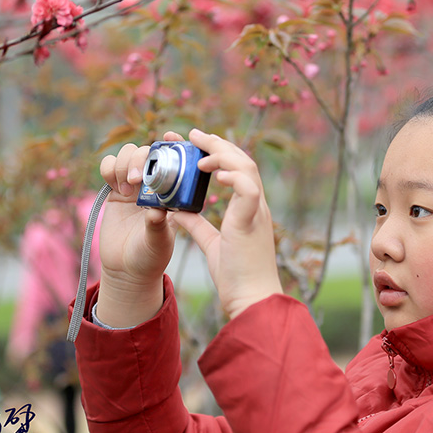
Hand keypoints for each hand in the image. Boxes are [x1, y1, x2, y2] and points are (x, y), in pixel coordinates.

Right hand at [95, 131, 183, 325]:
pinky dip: (109, 167)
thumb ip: (157, 226)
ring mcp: (133, 185)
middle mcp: (155, 184)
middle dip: (141, 158)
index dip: (172, 143)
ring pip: (127, 153)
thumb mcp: (159, 242)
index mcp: (174, 191)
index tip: (168, 137)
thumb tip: (156, 211)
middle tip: (137, 179)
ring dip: (124, 162)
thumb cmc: (151, 256)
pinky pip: (108, 166)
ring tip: (126, 188)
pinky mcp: (114, 190)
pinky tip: (115, 186)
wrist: (128, 268)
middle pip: (147, 151)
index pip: (174, 158)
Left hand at [172, 129, 282, 318]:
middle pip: (242, 161)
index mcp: (248, 209)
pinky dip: (235, 177)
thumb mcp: (211, 244)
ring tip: (199, 148)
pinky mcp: (251, 224)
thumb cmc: (236, 275)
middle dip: (216, 144)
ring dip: (222, 154)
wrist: (252, 298)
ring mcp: (256, 213)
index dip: (217, 152)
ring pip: (247, 169)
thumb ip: (196, 225)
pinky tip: (217, 172)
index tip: (195, 143)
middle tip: (191, 133)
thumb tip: (176, 211)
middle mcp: (256, 206)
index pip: (237, 169)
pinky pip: (248, 191)